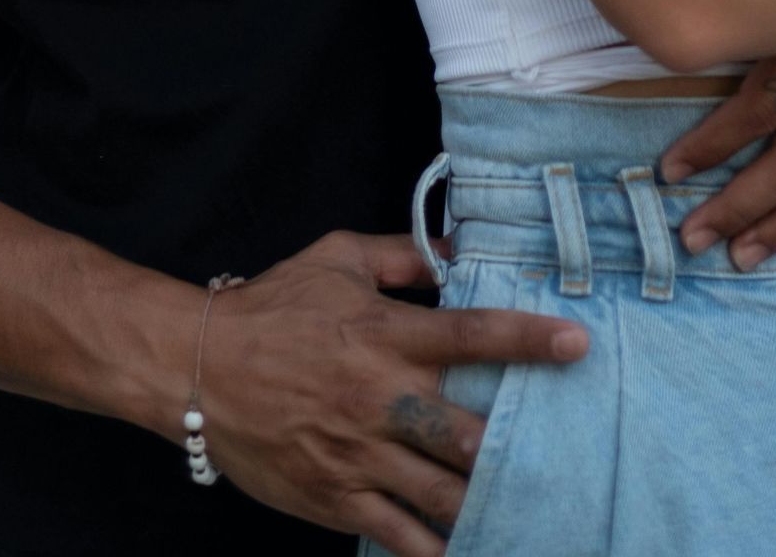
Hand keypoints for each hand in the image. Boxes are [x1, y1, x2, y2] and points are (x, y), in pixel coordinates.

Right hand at [192, 227, 586, 556]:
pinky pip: (396, 534)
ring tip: (521, 506)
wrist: (197, 366)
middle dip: (508, 445)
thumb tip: (461, 250)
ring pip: (440, 492)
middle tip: (551, 449)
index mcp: (384, 335)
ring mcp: (357, 455)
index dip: (530, 340)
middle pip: (465, 432)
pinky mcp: (334, 498)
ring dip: (482, 502)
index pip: (472, 335)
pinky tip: (462, 551)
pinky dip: (434, 549)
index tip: (578, 346)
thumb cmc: (272, 305)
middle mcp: (379, 399)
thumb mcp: (337, 258)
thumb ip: (404, 255)